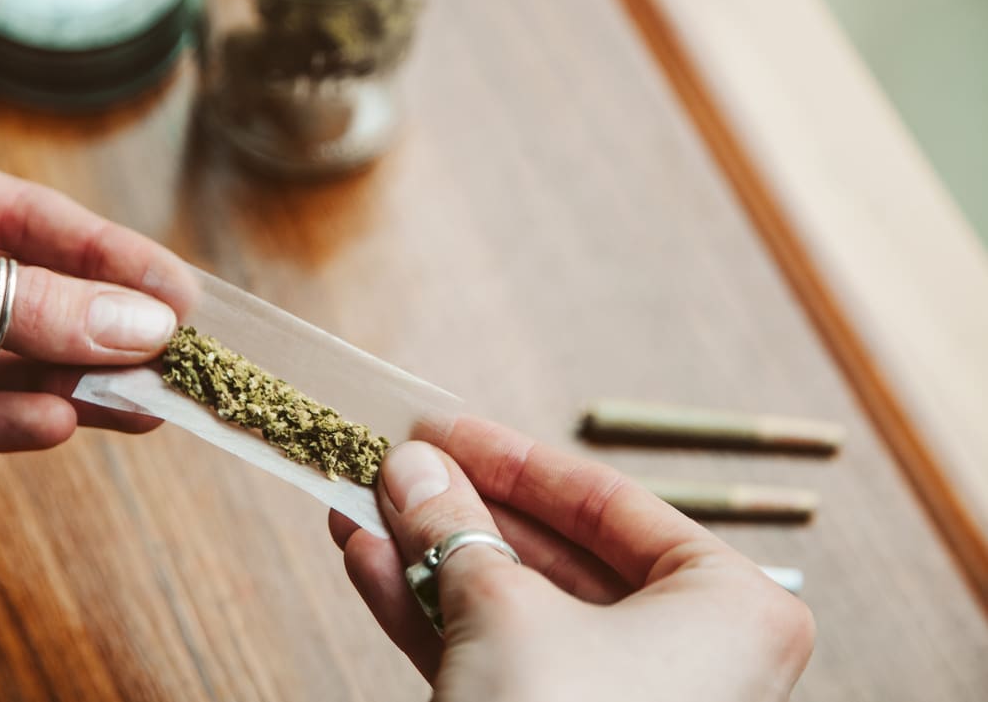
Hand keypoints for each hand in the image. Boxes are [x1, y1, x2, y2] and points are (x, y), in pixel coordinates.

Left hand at [0, 122, 196, 459]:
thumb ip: (9, 304)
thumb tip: (137, 326)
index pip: (25, 219)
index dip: (109, 259)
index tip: (181, 300)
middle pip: (11, 293)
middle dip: (90, 330)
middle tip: (171, 366)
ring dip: (53, 383)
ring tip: (135, 408)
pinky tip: (52, 428)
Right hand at [330, 416, 813, 700]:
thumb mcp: (502, 614)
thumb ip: (458, 528)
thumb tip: (413, 466)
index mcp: (728, 607)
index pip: (607, 502)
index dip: (513, 459)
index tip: (441, 429)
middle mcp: (690, 654)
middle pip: (552, 555)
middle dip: (459, 512)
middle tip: (393, 468)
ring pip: (513, 609)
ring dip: (429, 559)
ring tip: (360, 506)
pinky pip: (497, 658)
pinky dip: (431, 615)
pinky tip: (368, 563)